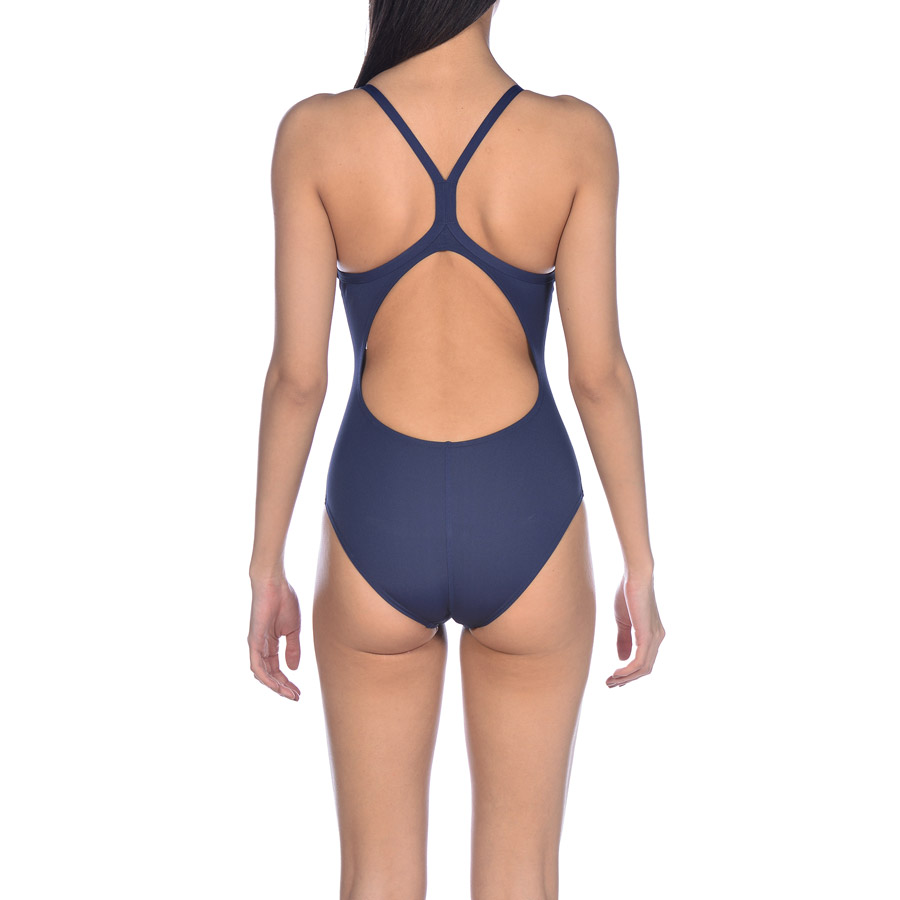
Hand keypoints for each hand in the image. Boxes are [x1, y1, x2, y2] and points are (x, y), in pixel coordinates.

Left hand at [248, 574, 301, 700]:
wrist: (275, 584)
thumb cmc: (284, 601)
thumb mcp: (293, 630)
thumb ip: (292, 649)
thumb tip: (293, 668)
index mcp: (270, 643)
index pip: (276, 668)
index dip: (286, 681)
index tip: (298, 691)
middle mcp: (260, 646)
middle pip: (269, 674)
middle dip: (282, 687)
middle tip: (295, 697)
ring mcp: (256, 645)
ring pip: (262, 674)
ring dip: (275, 686)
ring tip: (289, 694)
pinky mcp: (253, 641)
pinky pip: (256, 665)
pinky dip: (265, 677)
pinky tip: (276, 685)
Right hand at [606, 572, 664, 687]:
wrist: (635, 576)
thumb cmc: (628, 593)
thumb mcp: (623, 621)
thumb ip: (624, 640)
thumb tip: (622, 659)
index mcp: (653, 635)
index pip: (644, 662)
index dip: (629, 673)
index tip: (614, 679)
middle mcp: (658, 639)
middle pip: (645, 669)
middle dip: (627, 680)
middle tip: (609, 684)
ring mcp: (655, 638)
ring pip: (643, 669)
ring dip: (626, 678)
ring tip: (610, 681)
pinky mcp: (648, 636)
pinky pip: (640, 662)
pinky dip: (628, 671)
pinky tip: (616, 673)